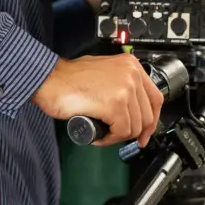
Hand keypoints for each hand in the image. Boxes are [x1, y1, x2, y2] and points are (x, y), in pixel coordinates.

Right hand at [32, 54, 162, 146]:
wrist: (48, 79)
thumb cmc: (69, 78)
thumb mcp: (104, 72)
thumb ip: (120, 84)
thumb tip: (131, 108)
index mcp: (131, 66)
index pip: (155, 98)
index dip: (151, 120)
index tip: (144, 132)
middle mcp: (131, 75)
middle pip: (147, 115)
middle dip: (134, 132)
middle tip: (118, 136)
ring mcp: (124, 89)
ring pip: (134, 126)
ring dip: (118, 136)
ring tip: (103, 133)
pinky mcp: (114, 104)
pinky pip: (121, 131)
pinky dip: (110, 139)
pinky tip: (98, 135)